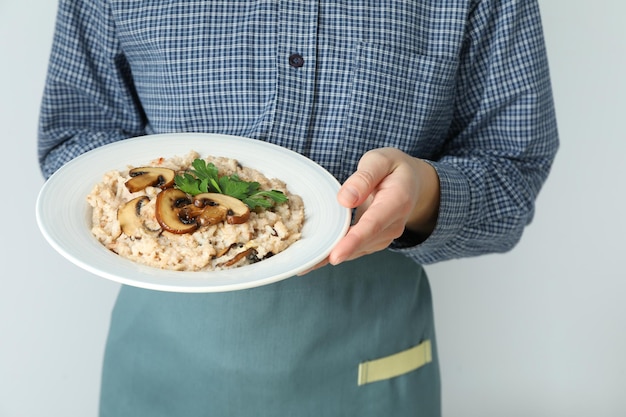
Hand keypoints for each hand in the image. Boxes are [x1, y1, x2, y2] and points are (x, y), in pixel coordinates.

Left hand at [300, 147, 439, 273]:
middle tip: (305, 266)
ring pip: (356, 249)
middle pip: (361, 242)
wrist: (412, 182)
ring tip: (303, 265)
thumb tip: (345, 199)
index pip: (372, 224)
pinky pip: (355, 249)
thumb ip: (364, 177)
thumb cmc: (392, 167)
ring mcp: (386, 235)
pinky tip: (314, 258)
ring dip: (330, 256)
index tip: (335, 256)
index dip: (353, 241)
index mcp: (397, 201)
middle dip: (334, 253)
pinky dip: (335, 252)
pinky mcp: (376, 240)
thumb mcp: (379, 160)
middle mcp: (394, 224)